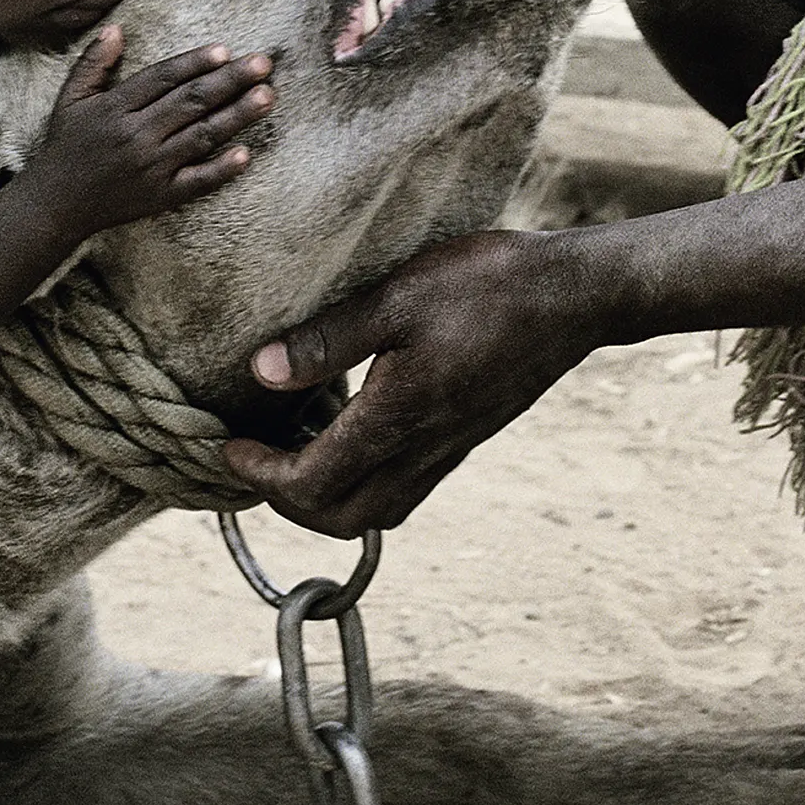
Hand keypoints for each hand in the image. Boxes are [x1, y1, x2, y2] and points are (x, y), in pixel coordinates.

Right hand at [28, 27, 271, 233]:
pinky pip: (197, 181)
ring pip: (201, 136)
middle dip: (230, 81)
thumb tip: (116, 28)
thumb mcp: (70, 99)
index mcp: (115, 107)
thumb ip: (94, 62)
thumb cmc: (65, 145)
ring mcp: (151, 168)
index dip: (195, 62)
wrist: (55, 204)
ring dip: (237, 116)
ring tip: (268, 97)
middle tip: (263, 64)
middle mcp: (136, 135)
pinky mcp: (160, 196)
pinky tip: (246, 154)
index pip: (163, 78)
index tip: (225, 50)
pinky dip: (221, 169)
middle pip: (190, 102)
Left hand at [213, 228, 593, 531]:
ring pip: (374, 511)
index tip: (227, 446)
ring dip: (324, 496)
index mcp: (398, 419)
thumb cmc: (490, 285)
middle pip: (339, 519)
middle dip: (285, 501)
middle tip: (254, 457)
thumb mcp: (397, 296)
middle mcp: (423, 450)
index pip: (310, 486)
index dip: (259, 475)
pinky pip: (403, 486)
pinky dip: (361, 478)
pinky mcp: (466, 437)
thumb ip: (327, 339)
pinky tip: (351, 427)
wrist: (577, 296)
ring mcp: (449, 449)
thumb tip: (260, 371)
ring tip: (295, 445)